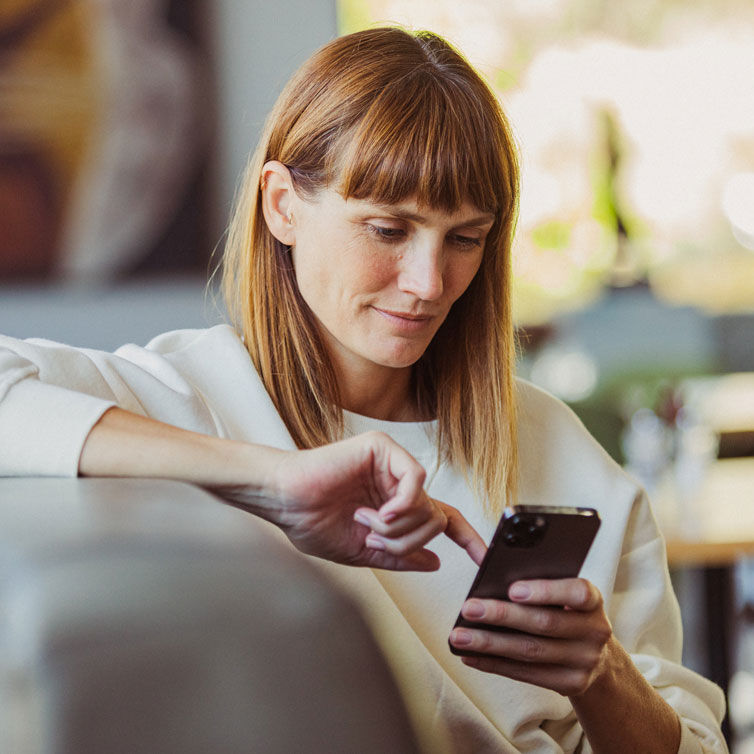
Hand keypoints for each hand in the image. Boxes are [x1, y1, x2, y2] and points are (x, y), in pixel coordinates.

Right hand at [223, 430, 486, 570]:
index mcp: (393, 504)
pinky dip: (402, 504)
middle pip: (436, 518)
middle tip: (374, 539)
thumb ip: (399, 555)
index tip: (485, 559)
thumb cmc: (312, 523)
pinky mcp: (382, 448)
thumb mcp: (362, 551)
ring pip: (427, 504)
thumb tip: (435, 561)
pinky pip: (416, 479)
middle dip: (409, 540)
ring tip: (365, 523)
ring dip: (397, 527)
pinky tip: (378, 512)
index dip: (467, 538)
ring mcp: (391, 463)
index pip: (441, 519)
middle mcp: (396, 482)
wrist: (284, 502)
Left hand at [449, 578, 612, 695]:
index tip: (512, 589)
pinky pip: (527, 674)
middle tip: (469, 609)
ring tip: (459, 637)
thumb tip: (492, 582)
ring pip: (531, 651)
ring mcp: (585, 661)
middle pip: (544, 623)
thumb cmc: (568, 613)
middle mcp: (594, 632)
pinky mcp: (571, 684)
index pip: (576, 593)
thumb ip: (541, 586)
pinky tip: (471, 656)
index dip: (545, 591)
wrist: (599, 658)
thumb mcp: (565, 595)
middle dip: (502, 616)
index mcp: (592, 601)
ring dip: (490, 644)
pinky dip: (495, 664)